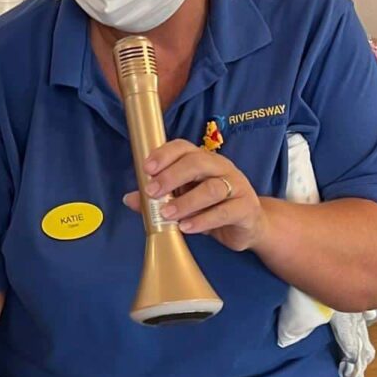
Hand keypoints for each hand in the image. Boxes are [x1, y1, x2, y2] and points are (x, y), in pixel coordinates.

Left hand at [123, 141, 268, 252]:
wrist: (248, 226)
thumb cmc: (211, 208)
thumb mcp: (182, 202)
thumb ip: (157, 199)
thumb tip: (129, 198)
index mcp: (203, 160)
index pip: (184, 148)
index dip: (164, 154)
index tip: (146, 168)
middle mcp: (221, 168)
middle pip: (197, 163)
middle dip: (171, 176)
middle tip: (152, 192)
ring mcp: (236, 186)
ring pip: (211, 188)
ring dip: (185, 202)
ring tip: (167, 214)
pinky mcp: (245, 208)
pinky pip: (224, 212)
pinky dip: (203, 221)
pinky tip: (186, 228)